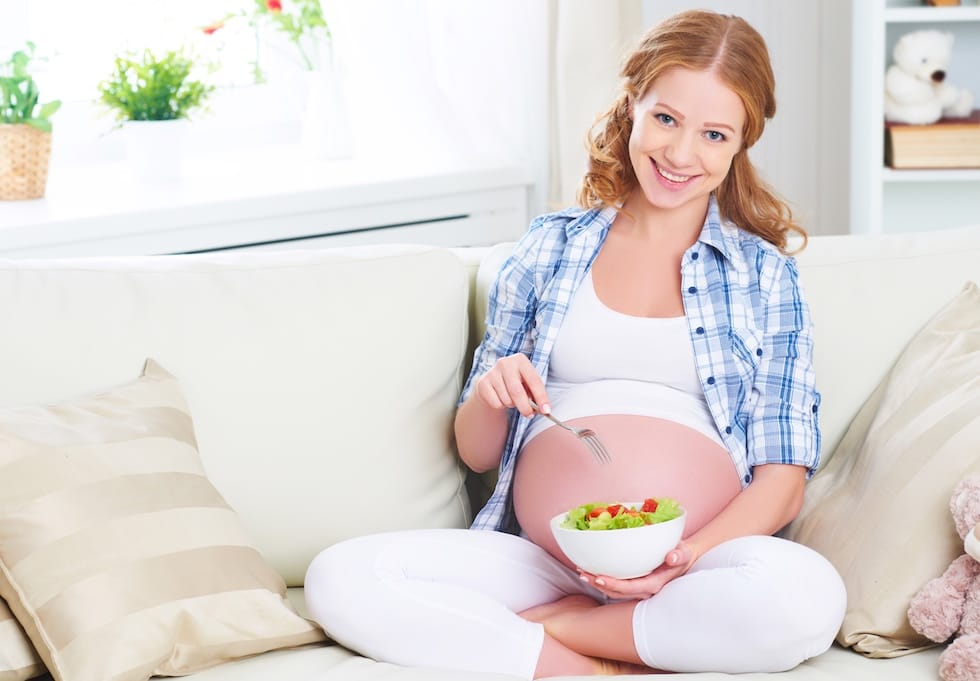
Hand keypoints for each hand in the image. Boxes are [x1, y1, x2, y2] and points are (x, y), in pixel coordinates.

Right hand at [474, 353, 549, 417]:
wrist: (493, 381)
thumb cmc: (516, 382)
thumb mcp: (528, 383)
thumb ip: (535, 395)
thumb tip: (543, 410)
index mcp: (521, 360)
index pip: (533, 380)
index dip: (541, 397)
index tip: (546, 410)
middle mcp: (505, 363)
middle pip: (517, 391)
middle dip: (525, 407)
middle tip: (529, 415)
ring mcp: (492, 372)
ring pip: (506, 399)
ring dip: (512, 405)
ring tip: (512, 399)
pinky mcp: (483, 383)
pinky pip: (496, 403)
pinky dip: (501, 406)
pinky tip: (501, 398)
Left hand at [577, 541, 696, 599]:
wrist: (682, 558)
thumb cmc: (681, 555)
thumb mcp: (684, 553)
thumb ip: (679, 555)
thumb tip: (671, 558)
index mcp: (654, 584)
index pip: (630, 588)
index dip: (613, 584)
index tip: (598, 577)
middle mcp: (644, 590)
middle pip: (617, 592)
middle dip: (599, 584)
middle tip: (583, 573)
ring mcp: (638, 588)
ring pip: (614, 590)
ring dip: (597, 583)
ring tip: (582, 572)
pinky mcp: (634, 583)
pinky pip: (616, 584)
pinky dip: (603, 578)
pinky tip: (592, 569)